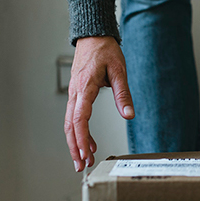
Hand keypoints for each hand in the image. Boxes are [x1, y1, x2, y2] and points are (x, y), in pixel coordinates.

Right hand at [64, 36, 134, 171]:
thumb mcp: (119, 70)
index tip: (85, 153)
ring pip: (70, 123)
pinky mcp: (77, 93)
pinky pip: (75, 116)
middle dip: (74, 147)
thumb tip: (129, 115)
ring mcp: (74, 93)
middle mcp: (76, 92)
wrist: (93, 35)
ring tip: (83, 159)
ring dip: (75, 142)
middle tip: (81, 166)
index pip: (80, 117)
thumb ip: (123, 94)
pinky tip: (88, 142)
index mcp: (85, 86)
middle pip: (71, 125)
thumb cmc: (105, 50)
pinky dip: (79, 131)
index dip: (82, 137)